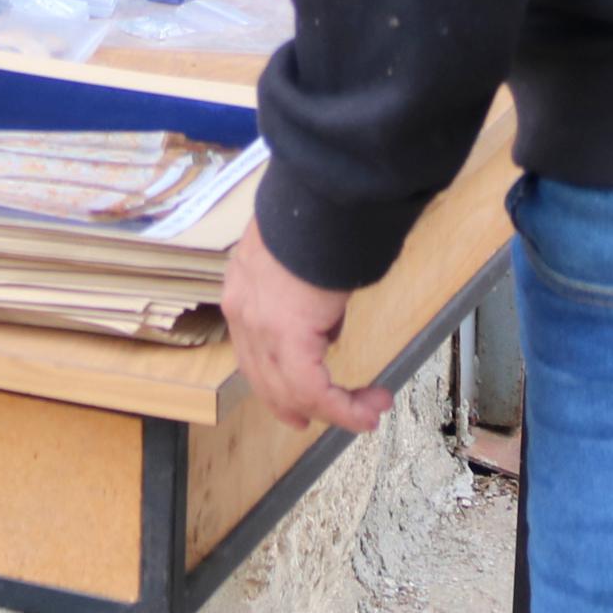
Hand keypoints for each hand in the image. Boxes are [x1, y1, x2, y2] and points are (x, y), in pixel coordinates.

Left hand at [221, 214, 386, 433]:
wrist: (321, 196)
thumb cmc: (318, 215)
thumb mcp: (298, 258)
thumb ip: (301, 294)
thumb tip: (323, 321)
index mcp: (241, 288)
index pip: (252, 351)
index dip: (276, 383)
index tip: (301, 403)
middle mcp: (242, 311)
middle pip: (266, 379)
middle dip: (301, 406)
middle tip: (339, 416)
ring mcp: (259, 326)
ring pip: (291, 391)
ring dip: (335, 408)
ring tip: (371, 409)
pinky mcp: (288, 337)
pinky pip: (313, 390)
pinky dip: (343, 407)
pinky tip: (366, 412)